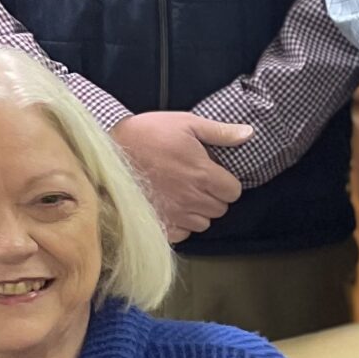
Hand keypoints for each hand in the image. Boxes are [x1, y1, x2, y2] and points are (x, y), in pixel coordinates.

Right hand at [113, 113, 251, 242]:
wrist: (109, 152)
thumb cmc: (148, 134)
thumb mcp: (186, 123)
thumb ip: (220, 132)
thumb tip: (248, 134)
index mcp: (202, 174)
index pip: (233, 192)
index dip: (227, 183)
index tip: (216, 175)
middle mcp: (191, 198)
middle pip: (220, 209)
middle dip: (214, 196)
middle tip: (199, 183)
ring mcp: (175, 214)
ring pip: (203, 223)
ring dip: (199, 212)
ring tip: (185, 195)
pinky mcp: (159, 223)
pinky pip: (182, 234)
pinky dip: (181, 225)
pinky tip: (172, 208)